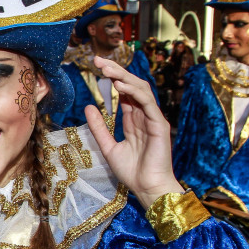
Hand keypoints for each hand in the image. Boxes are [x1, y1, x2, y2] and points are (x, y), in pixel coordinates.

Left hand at [85, 57, 182, 207]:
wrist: (146, 188)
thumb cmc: (131, 171)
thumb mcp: (107, 146)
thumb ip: (99, 127)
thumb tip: (88, 106)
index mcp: (133, 120)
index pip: (124, 92)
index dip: (112, 78)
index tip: (96, 67)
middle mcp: (144, 116)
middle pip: (132, 86)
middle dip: (116, 71)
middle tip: (98, 60)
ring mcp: (153, 119)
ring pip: (141, 90)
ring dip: (124, 77)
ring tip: (107, 69)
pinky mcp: (159, 125)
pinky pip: (148, 103)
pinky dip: (135, 92)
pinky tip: (120, 86)